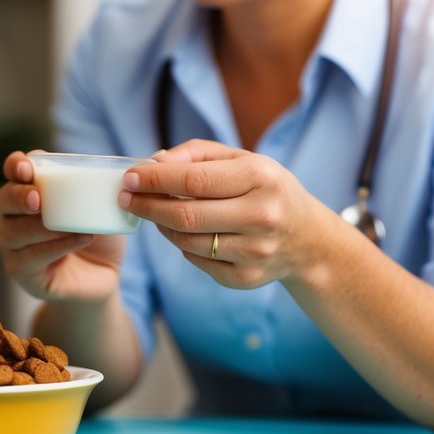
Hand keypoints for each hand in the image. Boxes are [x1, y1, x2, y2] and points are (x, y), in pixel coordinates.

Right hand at [0, 151, 125, 302]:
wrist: (102, 279)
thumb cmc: (99, 236)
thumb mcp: (106, 205)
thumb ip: (117, 182)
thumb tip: (155, 156)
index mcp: (31, 191)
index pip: (13, 171)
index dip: (16, 165)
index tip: (28, 167)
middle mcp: (14, 217)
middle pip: (3, 200)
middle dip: (18, 196)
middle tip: (38, 198)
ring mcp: (14, 247)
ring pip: (12, 232)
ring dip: (37, 226)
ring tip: (66, 223)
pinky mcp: (23, 273)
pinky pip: (29, 259)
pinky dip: (53, 248)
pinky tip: (76, 239)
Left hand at [119, 139, 338, 288]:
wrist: (307, 239)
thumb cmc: (265, 189)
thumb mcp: (241, 159)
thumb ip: (196, 154)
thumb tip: (153, 162)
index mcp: (261, 178)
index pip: (195, 180)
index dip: (155, 179)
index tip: (129, 178)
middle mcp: (262, 216)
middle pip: (186, 215)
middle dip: (147, 205)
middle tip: (125, 197)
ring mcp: (256, 252)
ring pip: (186, 241)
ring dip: (161, 225)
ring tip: (153, 211)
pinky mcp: (247, 278)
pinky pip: (196, 261)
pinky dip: (181, 245)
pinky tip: (182, 232)